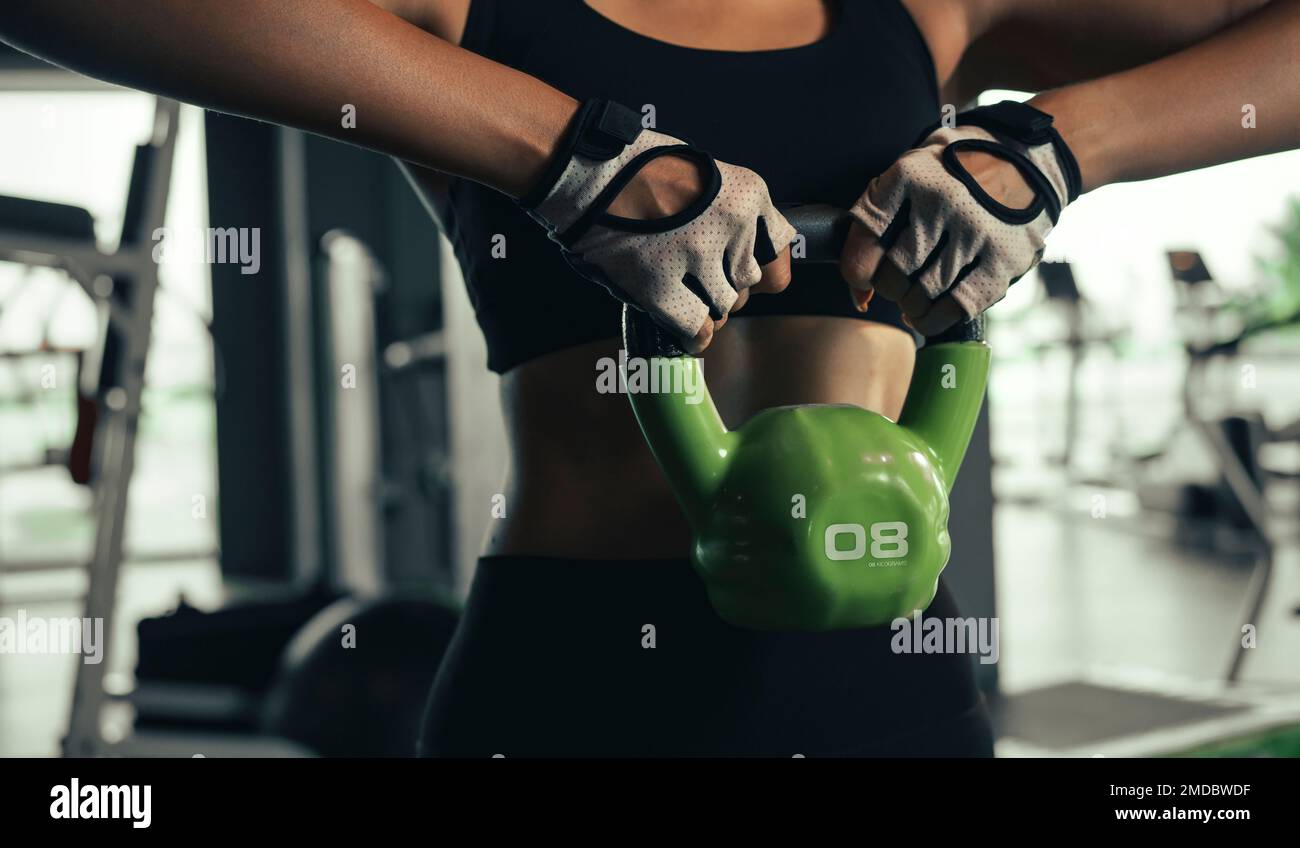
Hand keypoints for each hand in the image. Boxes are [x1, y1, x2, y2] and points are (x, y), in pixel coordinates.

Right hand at [521, 100, 794, 352]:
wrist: (586, 170)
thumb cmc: (636, 169)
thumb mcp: (705, 174)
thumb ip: (731, 215)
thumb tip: (741, 261)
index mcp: (749, 194)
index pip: (780, 253)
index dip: (754, 265)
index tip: (732, 263)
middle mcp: (733, 227)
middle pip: (747, 287)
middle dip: (722, 286)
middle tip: (688, 272)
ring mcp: (698, 258)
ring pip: (723, 309)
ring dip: (701, 306)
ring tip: (672, 286)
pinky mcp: (663, 286)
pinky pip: (698, 331)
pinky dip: (690, 334)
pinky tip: (674, 320)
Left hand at [840, 101, 1080, 335]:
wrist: (1028, 156)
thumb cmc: (954, 174)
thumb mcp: (912, 171)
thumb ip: (878, 221)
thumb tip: (859, 296)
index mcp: (910, 175)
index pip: (864, 242)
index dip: (856, 272)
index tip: (863, 277)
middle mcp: (943, 201)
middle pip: (893, 275)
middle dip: (888, 288)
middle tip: (898, 281)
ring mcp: (976, 231)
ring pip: (921, 295)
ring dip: (911, 304)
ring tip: (915, 295)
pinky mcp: (1004, 258)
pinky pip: (956, 308)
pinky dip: (934, 320)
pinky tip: (930, 313)